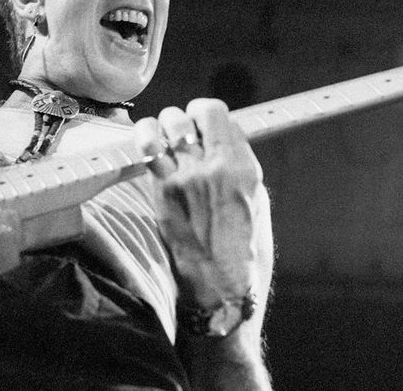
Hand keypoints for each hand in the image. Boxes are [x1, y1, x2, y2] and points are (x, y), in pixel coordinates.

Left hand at [135, 98, 265, 303]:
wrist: (222, 290)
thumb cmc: (245, 253)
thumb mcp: (258, 203)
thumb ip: (241, 169)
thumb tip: (224, 146)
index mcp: (246, 167)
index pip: (222, 116)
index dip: (208, 116)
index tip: (203, 125)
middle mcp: (219, 165)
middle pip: (195, 113)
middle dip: (187, 117)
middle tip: (183, 132)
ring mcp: (189, 176)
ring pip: (170, 124)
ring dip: (165, 125)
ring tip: (164, 137)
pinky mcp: (164, 192)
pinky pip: (148, 148)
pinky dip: (145, 138)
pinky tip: (146, 143)